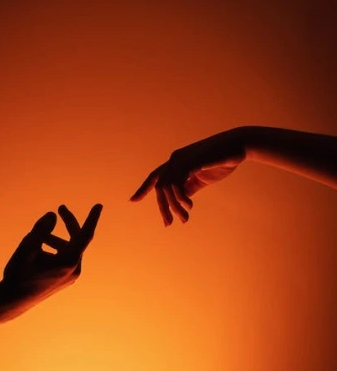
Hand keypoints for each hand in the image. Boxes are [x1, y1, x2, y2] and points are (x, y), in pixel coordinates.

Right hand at [0, 204, 102, 310]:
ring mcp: (70, 276)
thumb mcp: (27, 246)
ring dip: (55, 238)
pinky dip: (55, 249)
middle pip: (76, 239)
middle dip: (68, 223)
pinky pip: (65, 258)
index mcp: (68, 262)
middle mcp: (74, 270)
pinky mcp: (64, 279)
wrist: (11, 301)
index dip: (92, 218)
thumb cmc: (18, 274)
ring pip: (69, 249)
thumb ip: (41, 229)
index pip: (85, 235)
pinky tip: (39, 249)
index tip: (99, 205)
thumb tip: (52, 215)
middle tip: (60, 208)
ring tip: (39, 236)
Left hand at [130, 127, 245, 225]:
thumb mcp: (202, 179)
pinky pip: (176, 184)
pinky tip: (189, 206)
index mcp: (177, 163)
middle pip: (159, 187)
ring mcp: (181, 159)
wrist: (238, 147)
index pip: (155, 177)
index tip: (133, 200)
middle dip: (162, 208)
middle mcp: (175, 160)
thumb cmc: (221, 161)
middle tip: (168, 224)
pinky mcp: (189, 162)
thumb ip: (189, 188)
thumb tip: (180, 201)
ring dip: (174, 207)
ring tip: (185, 218)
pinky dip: (180, 198)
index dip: (144, 188)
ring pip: (166, 188)